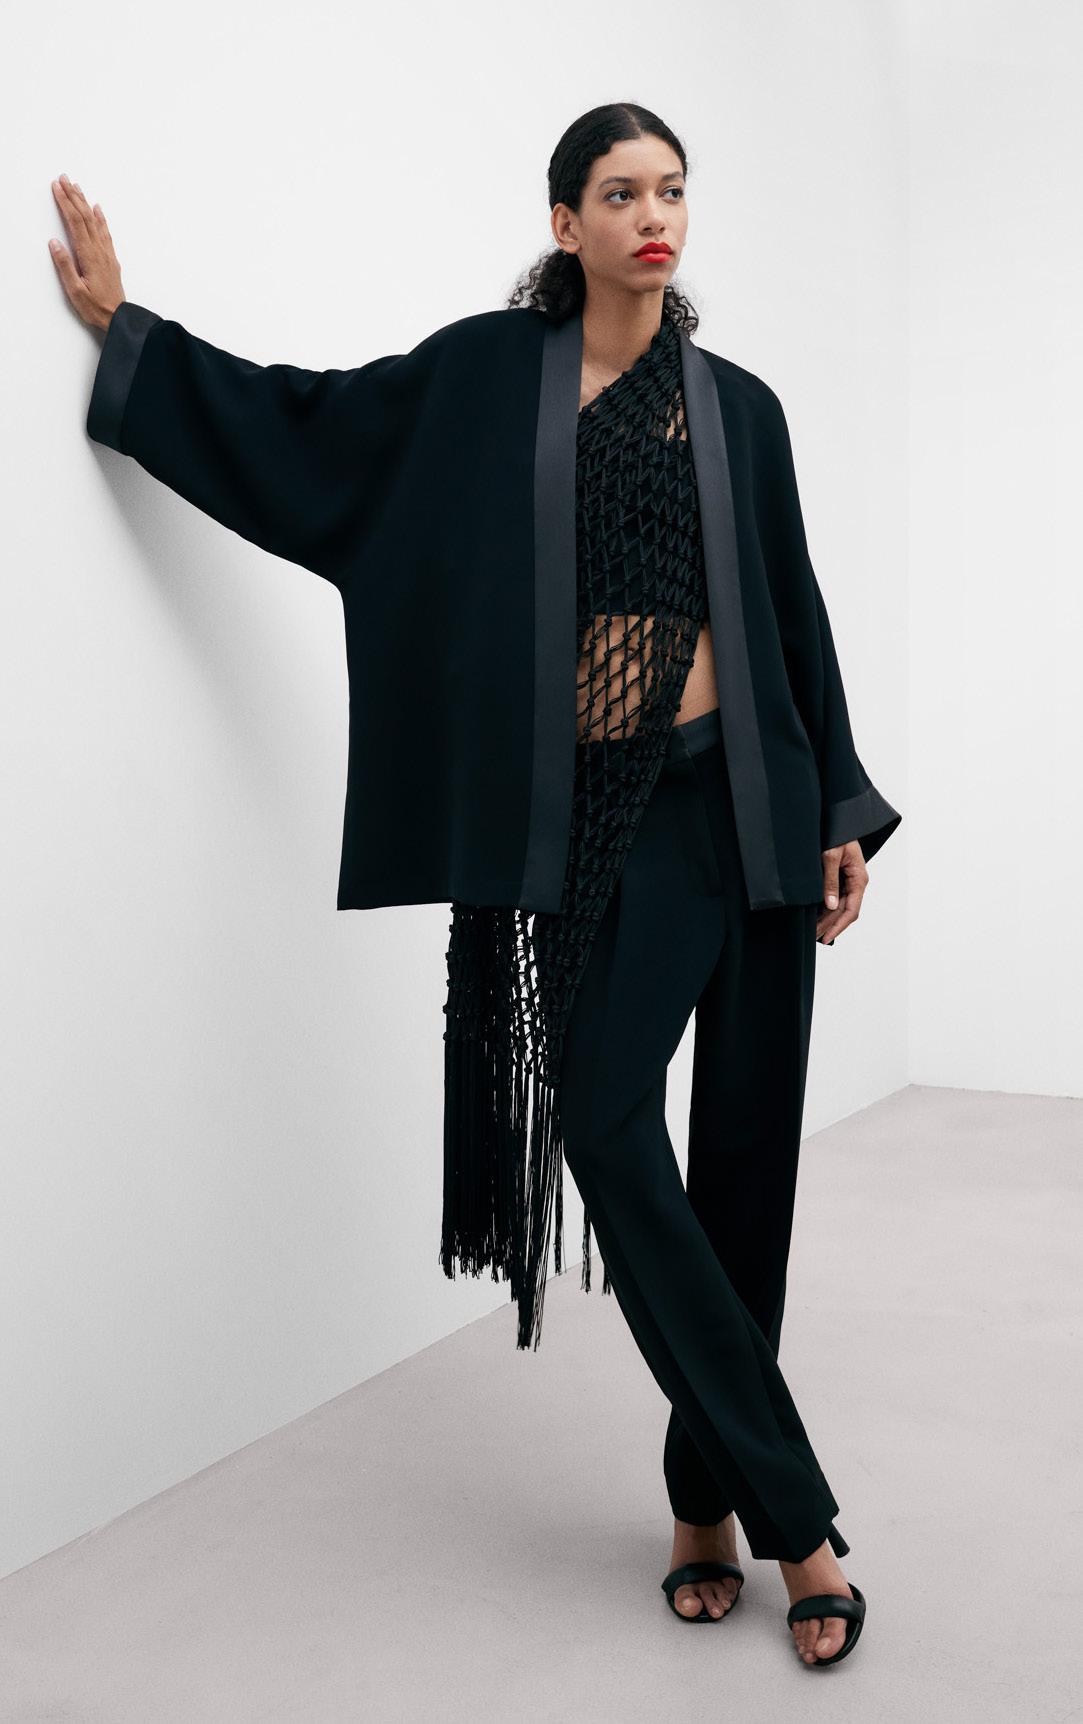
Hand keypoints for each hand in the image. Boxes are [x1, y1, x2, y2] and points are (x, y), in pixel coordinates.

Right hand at [48, 173, 124, 331]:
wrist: (119, 318)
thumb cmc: (96, 308)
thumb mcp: (75, 291)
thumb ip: (65, 266)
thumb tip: (55, 243)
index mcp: (89, 255)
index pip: (75, 222)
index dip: (65, 203)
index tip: (56, 187)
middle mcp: (100, 250)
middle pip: (84, 216)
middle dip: (73, 196)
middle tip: (64, 178)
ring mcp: (107, 253)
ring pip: (95, 221)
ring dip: (85, 202)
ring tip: (77, 187)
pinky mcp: (111, 259)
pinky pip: (105, 232)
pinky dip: (100, 218)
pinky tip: (97, 209)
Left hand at [816, 840, 867, 945]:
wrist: (836, 819)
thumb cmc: (836, 833)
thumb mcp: (830, 856)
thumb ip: (830, 881)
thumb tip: (831, 905)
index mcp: (859, 878)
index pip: (852, 909)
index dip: (839, 925)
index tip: (827, 937)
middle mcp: (856, 882)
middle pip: (844, 911)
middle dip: (830, 925)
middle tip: (814, 937)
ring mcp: (848, 881)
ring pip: (839, 906)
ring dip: (827, 919)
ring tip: (813, 931)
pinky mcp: (839, 877)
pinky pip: (835, 897)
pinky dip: (825, 909)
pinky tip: (815, 917)